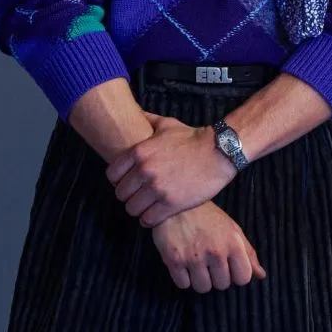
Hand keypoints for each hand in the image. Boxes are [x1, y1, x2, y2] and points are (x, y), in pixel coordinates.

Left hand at [106, 112, 237, 225]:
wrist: (219, 152)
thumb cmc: (192, 138)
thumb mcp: (167, 124)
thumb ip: (147, 119)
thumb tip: (136, 112)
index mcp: (139, 152)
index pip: (112, 174)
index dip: (118, 180)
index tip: (127, 182)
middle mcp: (144, 171)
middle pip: (120, 194)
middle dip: (128, 196)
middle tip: (138, 196)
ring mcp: (157, 189)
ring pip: (132, 209)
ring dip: (138, 209)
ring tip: (147, 207)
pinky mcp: (171, 204)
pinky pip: (148, 219)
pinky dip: (149, 219)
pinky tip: (156, 215)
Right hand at [149, 202, 265, 292]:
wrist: (175, 202)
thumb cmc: (207, 217)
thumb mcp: (232, 230)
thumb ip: (248, 253)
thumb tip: (261, 275)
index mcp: (233, 244)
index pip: (243, 278)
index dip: (236, 275)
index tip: (228, 267)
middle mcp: (215, 252)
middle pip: (222, 285)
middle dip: (216, 277)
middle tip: (209, 262)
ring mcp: (194, 257)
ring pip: (202, 288)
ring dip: (199, 279)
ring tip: (196, 263)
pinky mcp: (174, 260)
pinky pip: (183, 284)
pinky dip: (183, 278)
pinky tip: (183, 263)